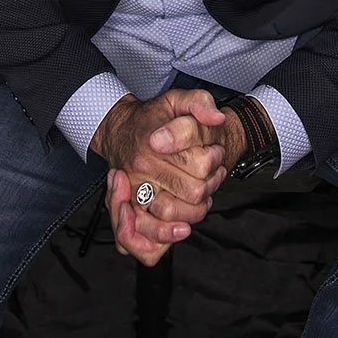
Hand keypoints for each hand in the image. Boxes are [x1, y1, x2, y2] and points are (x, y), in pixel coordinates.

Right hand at [93, 90, 248, 265]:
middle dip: (209, 187)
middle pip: (192, 192)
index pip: (200, 164)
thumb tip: (216, 118)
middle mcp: (141, 169)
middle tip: (211, 177)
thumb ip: (199, 102)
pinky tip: (179, 229)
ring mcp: (131, 190)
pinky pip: (140, 235)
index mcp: (153, 143)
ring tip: (200, 201)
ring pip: (170, 215)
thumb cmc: (152, 118)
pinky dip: (160, 238)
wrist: (120, 129)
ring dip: (193, 212)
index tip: (215, 154)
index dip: (215, 160)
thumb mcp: (177, 99)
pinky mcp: (126, 208)